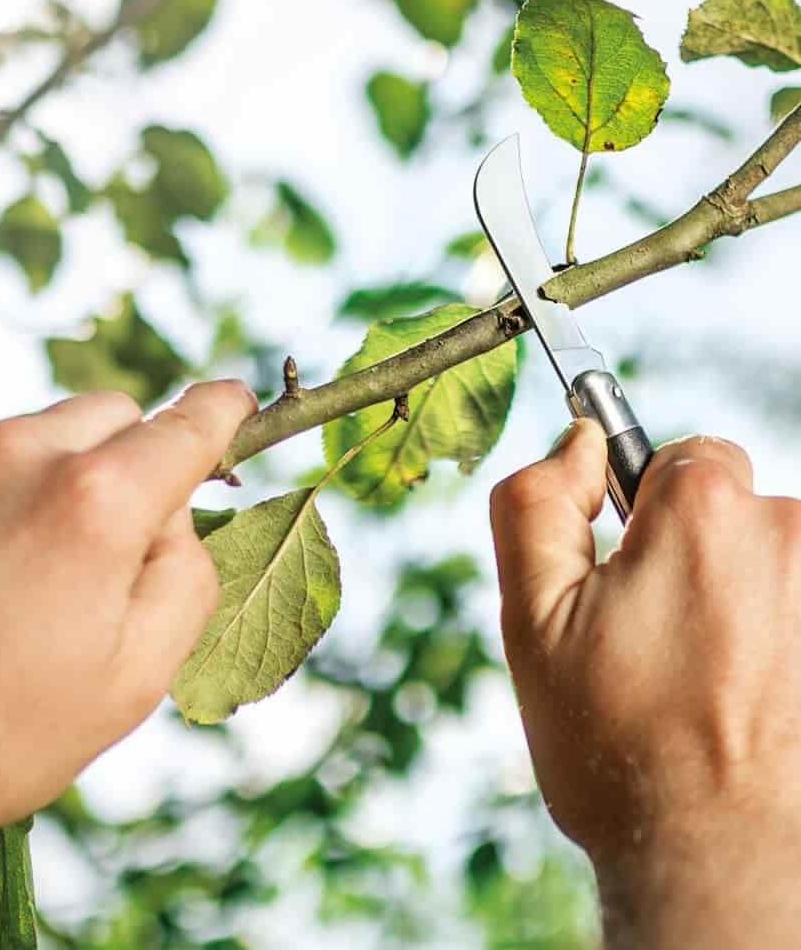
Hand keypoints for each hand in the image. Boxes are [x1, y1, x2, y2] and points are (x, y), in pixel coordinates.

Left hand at [0, 381, 254, 905]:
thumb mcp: (134, 678)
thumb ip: (187, 575)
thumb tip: (176, 518)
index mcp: (94, 501)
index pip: (186, 423)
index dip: (223, 412)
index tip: (237, 404)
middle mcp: (18, 453)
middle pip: (113, 414)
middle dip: (135, 462)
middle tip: (119, 545)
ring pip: (43, 434)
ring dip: (63, 478)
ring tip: (31, 575)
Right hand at [490, 420, 800, 946]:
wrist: (717, 860)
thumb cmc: (615, 741)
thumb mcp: (530, 618)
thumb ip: (536, 505)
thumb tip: (578, 442)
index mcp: (703, 513)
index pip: (683, 459)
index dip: (647, 516)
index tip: (634, 576)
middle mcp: (792, 534)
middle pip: (738, 513)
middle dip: (700, 559)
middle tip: (664, 642)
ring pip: (779, 566)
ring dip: (748, 604)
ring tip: (713, 683)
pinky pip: (798, 606)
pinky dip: (781, 638)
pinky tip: (761, 697)